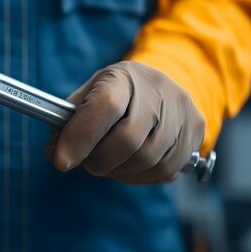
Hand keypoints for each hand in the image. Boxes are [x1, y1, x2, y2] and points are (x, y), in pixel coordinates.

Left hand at [46, 61, 203, 183]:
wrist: (158, 83)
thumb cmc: (114, 93)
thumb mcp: (87, 96)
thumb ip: (67, 122)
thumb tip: (54, 152)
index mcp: (123, 75)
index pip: (105, 106)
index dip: (81, 137)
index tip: (62, 161)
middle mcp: (157, 88)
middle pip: (127, 139)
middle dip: (99, 161)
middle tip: (87, 163)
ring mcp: (181, 108)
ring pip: (147, 159)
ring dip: (119, 171)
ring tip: (108, 163)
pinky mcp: (196, 128)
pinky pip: (166, 169)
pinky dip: (140, 176)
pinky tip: (129, 166)